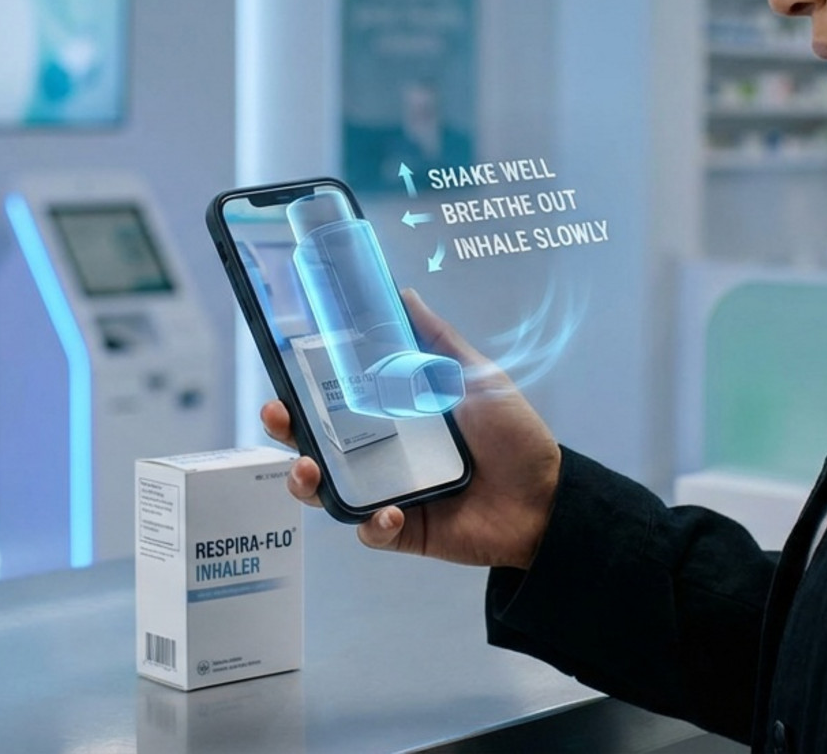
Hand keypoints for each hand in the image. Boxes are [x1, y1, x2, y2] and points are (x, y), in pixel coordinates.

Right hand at [260, 289, 561, 569]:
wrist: (547, 499)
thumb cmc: (513, 436)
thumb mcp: (476, 378)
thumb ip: (437, 342)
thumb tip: (403, 294)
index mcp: (394, 415)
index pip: (336, 401)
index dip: (303, 390)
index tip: (284, 374)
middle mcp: (382, 453)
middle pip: (317, 443)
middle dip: (287, 432)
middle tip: (279, 417)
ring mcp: (388, 493)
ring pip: (328, 491)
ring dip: (307, 482)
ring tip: (309, 471)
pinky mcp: (402, 531)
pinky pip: (370, 531)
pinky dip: (373, 524)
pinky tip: (391, 512)